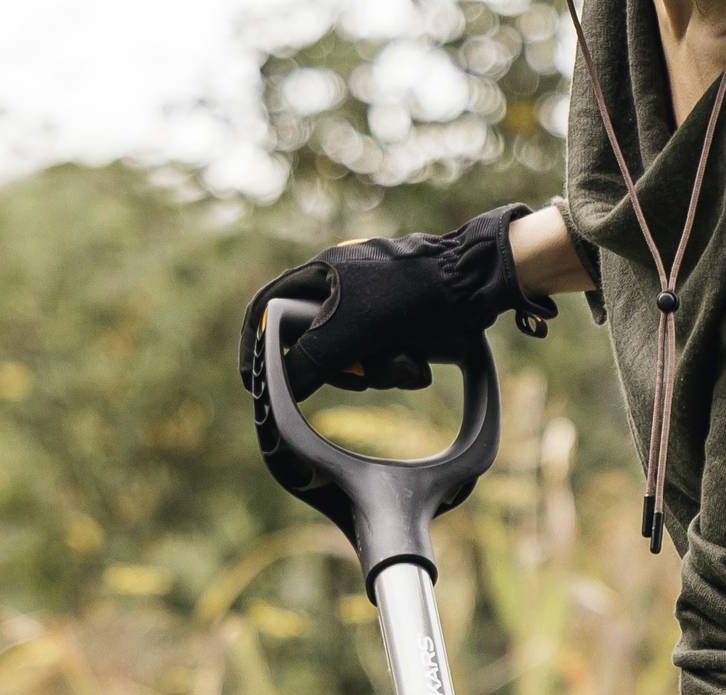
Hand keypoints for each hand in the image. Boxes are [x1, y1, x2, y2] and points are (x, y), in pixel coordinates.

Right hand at [237, 202, 550, 402]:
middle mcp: (340, 292)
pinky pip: (383, 364)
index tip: (252, 383)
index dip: (256, 346)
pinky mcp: (398, 331)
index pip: (268, 308)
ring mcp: (370, 312)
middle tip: (358, 376)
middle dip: (340, 371)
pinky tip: (418, 363)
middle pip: (312, 347)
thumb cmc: (408, 295)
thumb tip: (282, 388)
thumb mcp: (349, 330)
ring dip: (377, 372)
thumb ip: (309, 360)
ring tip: (403, 360)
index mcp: (320, 275)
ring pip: (352, 363)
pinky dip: (398, 368)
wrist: (473, 286)